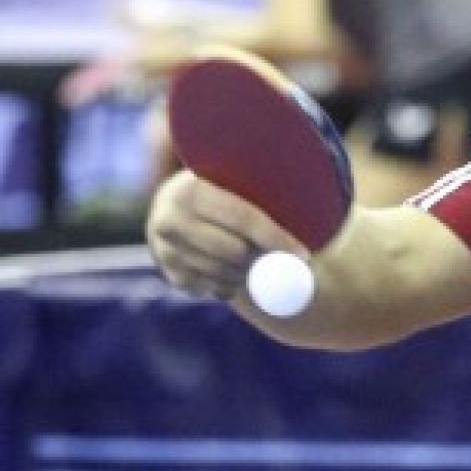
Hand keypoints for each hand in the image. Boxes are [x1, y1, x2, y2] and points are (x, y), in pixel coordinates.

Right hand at [146, 172, 305, 303]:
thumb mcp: (235, 181)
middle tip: (283, 257)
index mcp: (190, 189)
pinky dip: (232, 282)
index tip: (304, 254)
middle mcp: (168, 220)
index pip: (244, 218)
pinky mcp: (170, 275)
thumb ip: (263, 190)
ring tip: (254, 254)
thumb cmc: (224, 190)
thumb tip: (305, 217)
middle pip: (235, 252)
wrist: (179, 206)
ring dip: (249, 271)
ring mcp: (164, 251)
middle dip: (264, 257)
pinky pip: (215, 289)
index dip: (277, 238)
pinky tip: (232, 264)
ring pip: (226, 274)